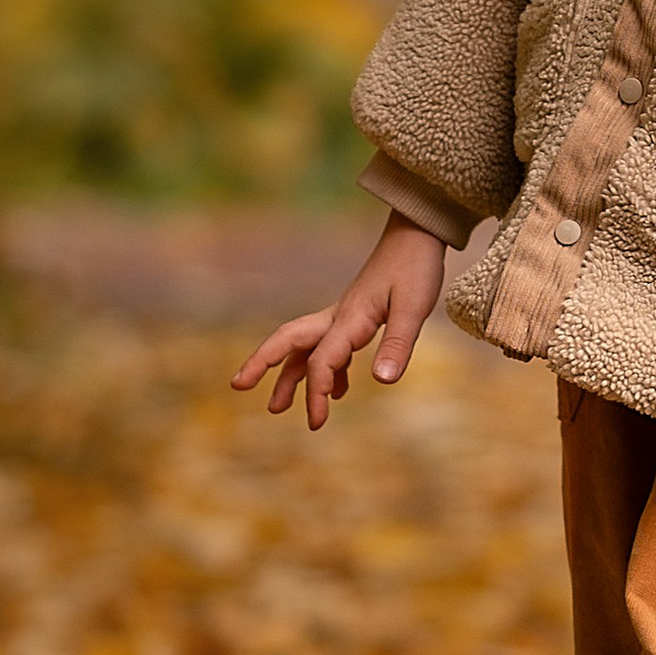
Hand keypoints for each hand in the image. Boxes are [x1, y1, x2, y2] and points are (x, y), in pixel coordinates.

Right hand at [231, 217, 447, 427]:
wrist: (417, 232)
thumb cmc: (416, 267)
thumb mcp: (413, 307)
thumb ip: (398, 345)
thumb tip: (381, 381)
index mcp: (349, 319)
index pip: (320, 361)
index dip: (314, 393)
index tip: (316, 421)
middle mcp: (338, 317)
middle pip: (289, 341)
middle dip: (261, 363)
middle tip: (238, 385)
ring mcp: (345, 315)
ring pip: (307, 347)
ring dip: (291, 375)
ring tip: (278, 405)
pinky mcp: (357, 315)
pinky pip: (331, 347)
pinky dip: (328, 370)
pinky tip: (339, 390)